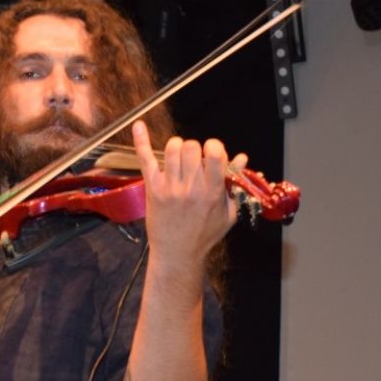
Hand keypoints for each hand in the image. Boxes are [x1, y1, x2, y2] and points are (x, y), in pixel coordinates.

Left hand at [132, 120, 247, 268]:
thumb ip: (234, 184)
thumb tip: (242, 158)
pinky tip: (138, 126)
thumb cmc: (205, 235)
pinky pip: (146, 159)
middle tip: (194, 161)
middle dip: (195, 149)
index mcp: (212, 192)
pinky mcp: (153, 188)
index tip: (213, 153)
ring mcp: (170, 187)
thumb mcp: (228, 212)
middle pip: (192, 147)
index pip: (215, 154)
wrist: (178, 254)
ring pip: (172, 148)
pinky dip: (141, 140)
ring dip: (177, 147)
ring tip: (179, 158)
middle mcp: (191, 187)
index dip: (214, 147)